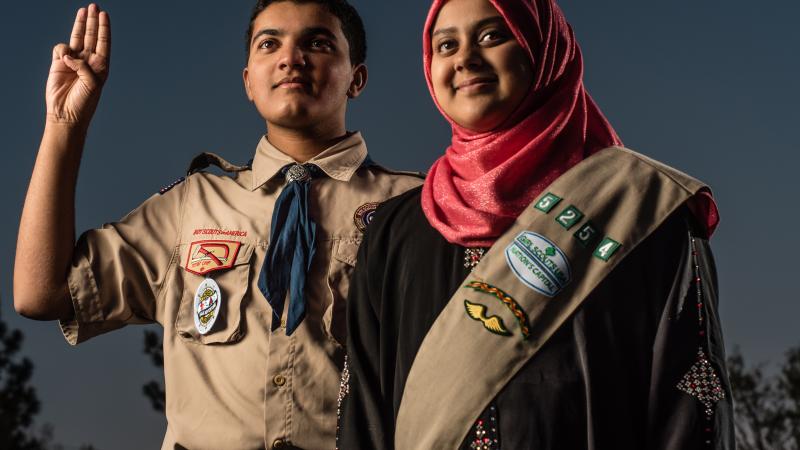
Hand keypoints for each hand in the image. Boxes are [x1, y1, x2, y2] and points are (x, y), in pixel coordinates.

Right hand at [46, 4, 109, 125]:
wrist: (66, 114)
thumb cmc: (84, 102)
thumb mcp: (92, 84)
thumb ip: (84, 67)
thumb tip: (69, 54)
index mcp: (101, 66)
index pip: (103, 43)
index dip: (103, 28)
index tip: (104, 15)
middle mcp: (89, 62)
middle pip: (91, 36)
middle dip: (93, 21)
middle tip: (94, 6)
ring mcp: (73, 61)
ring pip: (77, 38)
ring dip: (80, 24)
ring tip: (83, 11)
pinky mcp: (59, 63)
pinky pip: (61, 49)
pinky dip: (62, 50)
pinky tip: (64, 59)